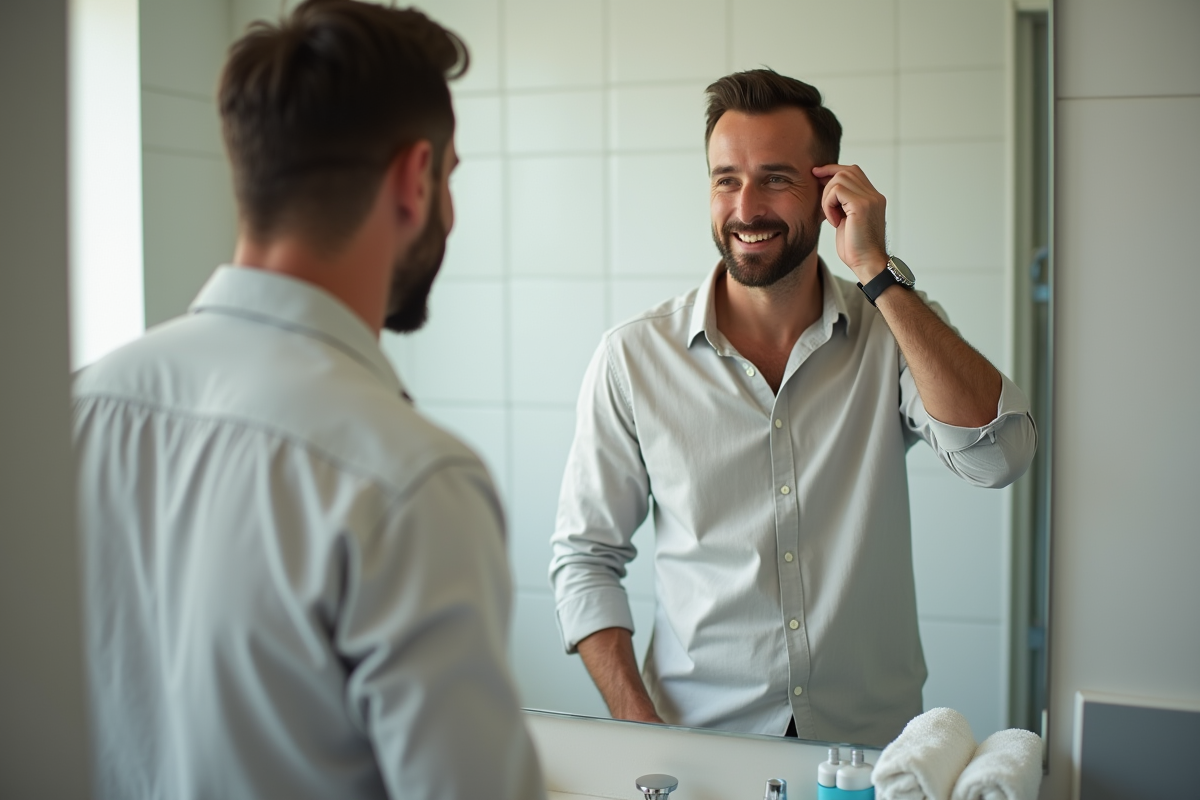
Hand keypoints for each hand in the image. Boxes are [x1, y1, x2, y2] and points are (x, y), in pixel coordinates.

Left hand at [812, 164, 887, 282]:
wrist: (867, 264)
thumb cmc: (855, 248)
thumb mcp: (846, 220)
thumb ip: (841, 203)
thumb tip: (825, 185)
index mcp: (873, 198)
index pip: (853, 171)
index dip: (833, 170)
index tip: (816, 173)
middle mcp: (874, 195)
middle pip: (846, 171)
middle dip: (827, 179)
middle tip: (817, 194)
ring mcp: (870, 199)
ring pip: (840, 178)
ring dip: (827, 197)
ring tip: (831, 216)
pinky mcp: (862, 205)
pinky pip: (837, 191)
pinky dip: (828, 204)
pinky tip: (834, 221)